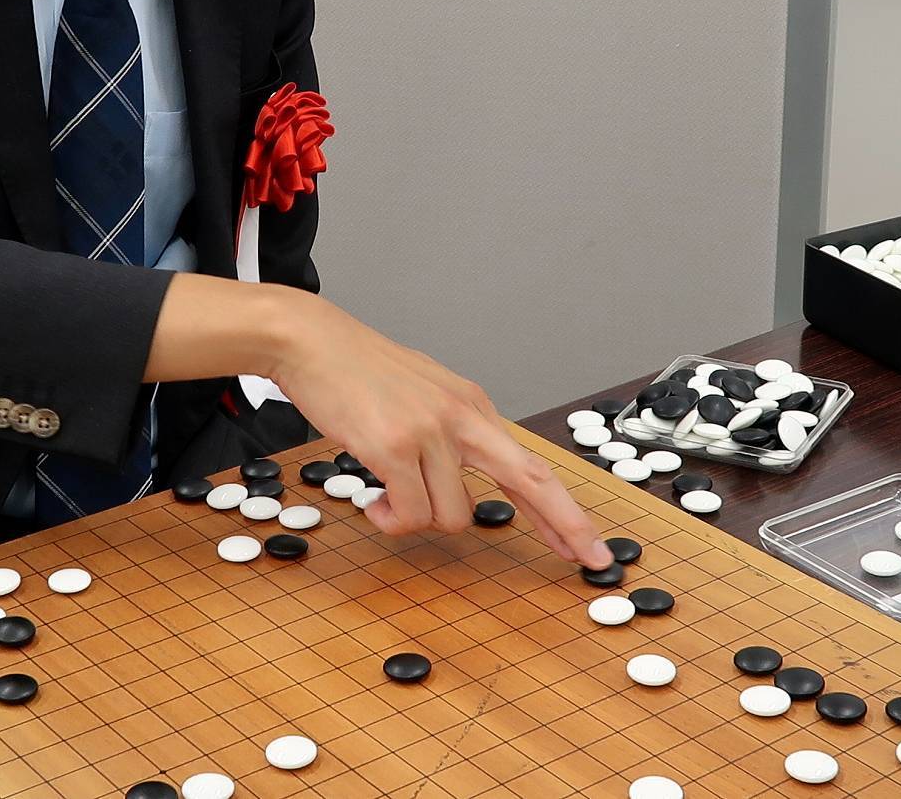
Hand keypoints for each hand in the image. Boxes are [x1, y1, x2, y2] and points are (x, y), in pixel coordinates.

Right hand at [268, 294, 611, 568]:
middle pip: (532, 481)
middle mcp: (461, 417)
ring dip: (417, 522)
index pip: (531, 466)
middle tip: (587, 558)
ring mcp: (430, 432)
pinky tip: (374, 503)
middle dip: (565, 525)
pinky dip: (390, 520)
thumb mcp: (423, 393)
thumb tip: (460, 478)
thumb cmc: (357, 370)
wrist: (311, 342)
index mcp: (472, 406)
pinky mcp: (394, 446)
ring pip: (452, 517)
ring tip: (387, 500)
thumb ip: (450, 430)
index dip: (564, 509)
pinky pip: (409, 515)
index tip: (589, 542)